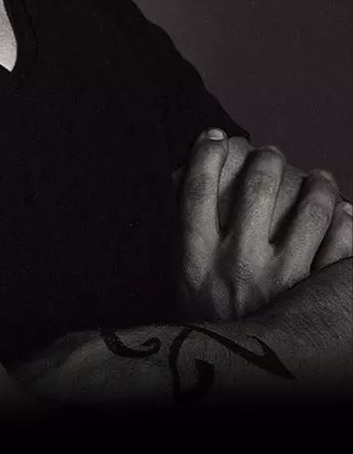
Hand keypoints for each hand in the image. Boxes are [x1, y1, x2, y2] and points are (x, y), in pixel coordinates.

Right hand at [176, 129, 352, 321]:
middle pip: (256, 183)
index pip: (197, 187)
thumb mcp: (180, 287)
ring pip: (309, 205)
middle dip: (266, 157)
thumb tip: (183, 182)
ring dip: (317, 181)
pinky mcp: (313, 296)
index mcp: (195, 260)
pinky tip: (343, 212)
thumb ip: (183, 241)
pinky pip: (341, 243)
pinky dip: (346, 220)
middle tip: (269, 155)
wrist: (232, 380)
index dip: (206, 152)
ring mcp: (279, 279)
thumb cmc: (207, 330)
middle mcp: (235, 265)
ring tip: (318, 178)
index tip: (214, 136)